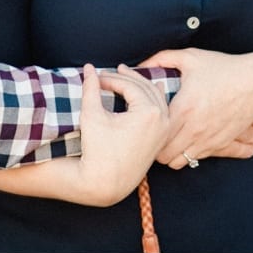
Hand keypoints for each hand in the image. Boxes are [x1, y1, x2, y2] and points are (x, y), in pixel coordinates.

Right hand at [71, 63, 170, 205]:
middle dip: (127, 78)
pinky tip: (149, 91)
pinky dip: (153, 99)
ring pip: (156, 98)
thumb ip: (91, 88)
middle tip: (114, 70)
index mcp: (149, 112)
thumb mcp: (92, 115)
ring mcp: (164, 130)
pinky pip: (161, 111)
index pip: (130, 86)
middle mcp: (162, 120)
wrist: (105, 183)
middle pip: (145, 88)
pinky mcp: (161, 139)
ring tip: (128, 76)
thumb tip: (88, 68)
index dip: (111, 79)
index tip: (97, 77)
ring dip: (141, 86)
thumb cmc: (97, 150)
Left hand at [137, 47, 252, 169]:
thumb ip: (161, 59)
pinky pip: (198, 159)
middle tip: (153, 135)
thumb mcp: (190, 58)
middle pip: (164, 155)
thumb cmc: (224, 68)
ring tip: (168, 140)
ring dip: (171, 154)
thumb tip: (138, 66)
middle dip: (155, 148)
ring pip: (180, 162)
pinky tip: (187, 140)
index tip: (144, 125)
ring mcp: (208, 139)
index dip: (147, 133)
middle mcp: (194, 129)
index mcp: (183, 109)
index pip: (156, 136)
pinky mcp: (220, 144)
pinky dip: (189, 154)